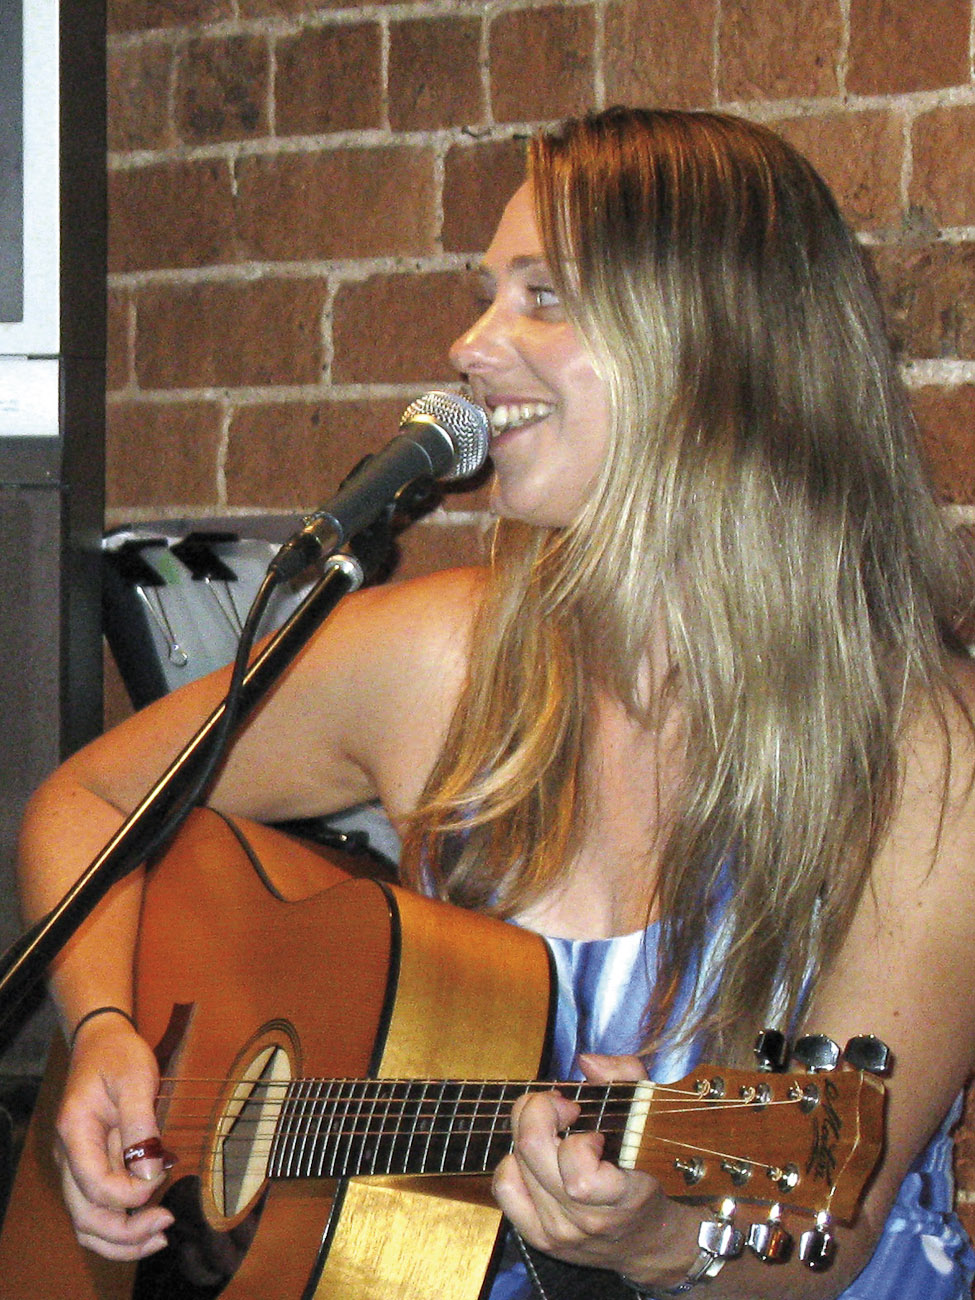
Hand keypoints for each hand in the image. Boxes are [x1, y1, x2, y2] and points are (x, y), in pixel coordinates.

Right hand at [55, 1016, 174, 1260]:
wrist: (101, 1042)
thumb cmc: (118, 1055)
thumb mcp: (135, 1078)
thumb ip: (141, 1125)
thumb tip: (151, 1173)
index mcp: (75, 1133)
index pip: (94, 1185)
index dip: (129, 1193)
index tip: (163, 1176)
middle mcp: (69, 1157)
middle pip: (86, 1216)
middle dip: (125, 1233)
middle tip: (166, 1224)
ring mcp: (78, 1166)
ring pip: (89, 1223)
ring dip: (121, 1240)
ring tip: (160, 1235)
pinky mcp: (93, 1169)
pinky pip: (100, 1210)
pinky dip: (121, 1226)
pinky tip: (150, 1222)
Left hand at [492, 1053, 698, 1285]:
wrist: (649, 1239)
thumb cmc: (650, 1172)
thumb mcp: (652, 1116)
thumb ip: (626, 1077)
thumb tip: (586, 1062)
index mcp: (621, 1200)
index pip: (579, 1176)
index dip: (578, 1141)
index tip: (592, 1128)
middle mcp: (585, 1221)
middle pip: (532, 1151)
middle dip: (541, 1110)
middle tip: (562, 1106)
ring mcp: (558, 1232)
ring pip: (516, 1162)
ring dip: (529, 1132)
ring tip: (554, 1131)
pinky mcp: (538, 1237)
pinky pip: (505, 1187)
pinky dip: (513, 1162)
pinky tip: (536, 1157)